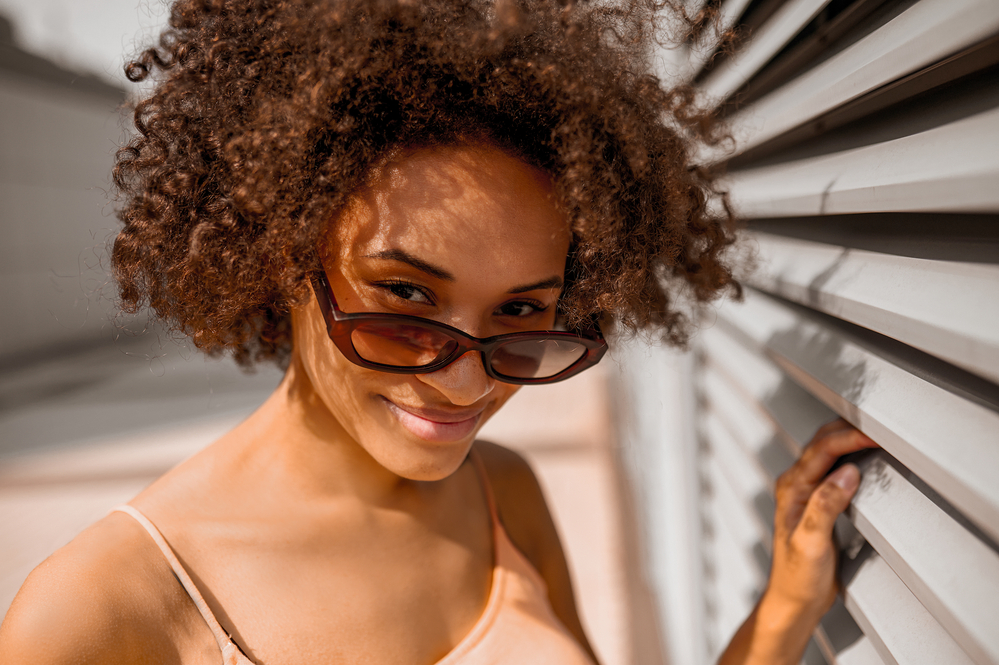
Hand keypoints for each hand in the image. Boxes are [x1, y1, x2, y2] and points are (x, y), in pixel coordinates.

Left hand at [719, 419, 877, 664]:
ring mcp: (806, 492)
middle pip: (822, 444)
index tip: (876, 434)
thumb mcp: (812, 542)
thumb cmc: (798, 575)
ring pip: (827, 452)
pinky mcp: (818, 502)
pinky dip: (850, 455)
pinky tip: (865, 457)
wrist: (795, 599)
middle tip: (881, 426)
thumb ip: (825, 506)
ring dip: (848, 439)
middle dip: (849, 429)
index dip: (849, 438)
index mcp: (791, 488)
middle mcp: (795, 485)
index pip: (822, 450)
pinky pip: (833, 467)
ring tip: (876, 433)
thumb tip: (847, 473)